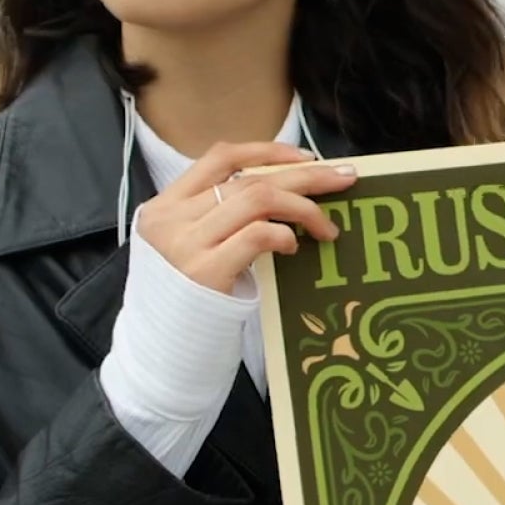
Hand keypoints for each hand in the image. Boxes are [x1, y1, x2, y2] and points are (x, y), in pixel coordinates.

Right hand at [136, 141, 357, 293]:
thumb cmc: (184, 301)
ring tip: (326, 226)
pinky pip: (257, 234)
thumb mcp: (188, 248)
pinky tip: (294, 246)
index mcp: (164, 206)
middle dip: (304, 176)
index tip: (307, 158)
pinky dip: (284, 234)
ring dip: (302, 208)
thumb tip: (284, 195)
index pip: (220, 157)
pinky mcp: (205, 271)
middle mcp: (171, 219)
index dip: (267, 151)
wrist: (160, 352)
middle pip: (248, 179)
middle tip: (345, 177)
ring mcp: (185, 243)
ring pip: (257, 199)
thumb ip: (217, 220)